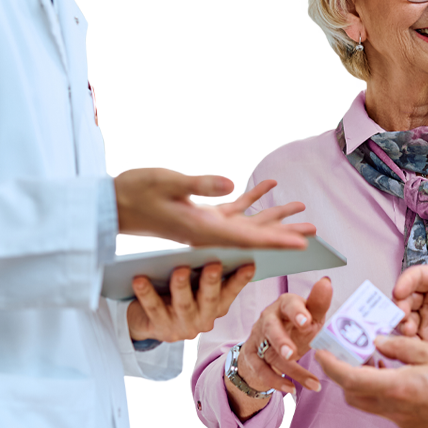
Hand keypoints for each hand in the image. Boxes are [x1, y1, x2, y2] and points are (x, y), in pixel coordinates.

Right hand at [113, 169, 315, 248]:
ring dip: (273, 216)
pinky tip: (268, 185)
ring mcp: (205, 225)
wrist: (112, 204)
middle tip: (315, 233)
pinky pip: (232, 209)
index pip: (247, 238)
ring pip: (247, 223)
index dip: (275, 241)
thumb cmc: (136, 191)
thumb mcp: (167, 182)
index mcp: (203, 229)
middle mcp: (208, 232)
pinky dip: (251, 198)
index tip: (300, 245)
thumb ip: (198, 184)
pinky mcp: (200, 216)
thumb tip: (229, 184)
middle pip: (254, 236)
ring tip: (301, 210)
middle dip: (284, 233)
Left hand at [127, 262, 254, 343]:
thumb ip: (206, 273)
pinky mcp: (160, 328)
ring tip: (179, 269)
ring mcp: (182, 326)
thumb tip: (214, 242)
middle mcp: (204, 318)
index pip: (231, 291)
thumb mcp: (196, 287)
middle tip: (213, 264)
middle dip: (211, 281)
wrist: (148, 322)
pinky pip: (153, 308)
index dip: (240, 279)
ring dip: (182, 286)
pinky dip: (146, 293)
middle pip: (209, 299)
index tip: (249, 264)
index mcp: (216, 307)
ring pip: (183, 304)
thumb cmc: (176, 296)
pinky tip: (140, 279)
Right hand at [226, 279, 333, 419]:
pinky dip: (276, 381)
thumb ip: (318, 303)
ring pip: (269, 353)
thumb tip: (326, 282)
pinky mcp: (252, 357)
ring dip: (290, 368)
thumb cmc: (294, 327)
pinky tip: (292, 389)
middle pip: (271, 328)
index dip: (297, 312)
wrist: (270, 347)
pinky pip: (261, 370)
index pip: (288, 304)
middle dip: (281, 340)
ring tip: (309, 381)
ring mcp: (258, 339)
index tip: (307, 322)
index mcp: (284, 305)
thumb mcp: (309, 316)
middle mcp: (268, 319)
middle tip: (292, 352)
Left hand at [314, 334, 427, 427]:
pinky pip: (384, 408)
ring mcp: (400, 419)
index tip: (320, 353)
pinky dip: (378, 391)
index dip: (331, 366)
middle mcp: (393, 408)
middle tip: (348, 353)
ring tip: (373, 360)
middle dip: (343, 375)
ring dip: (361, 384)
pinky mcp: (410, 423)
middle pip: (352, 395)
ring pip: (367, 403)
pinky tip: (392, 374)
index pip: (349, 379)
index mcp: (395, 387)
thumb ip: (398, 345)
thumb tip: (377, 342)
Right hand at [392, 264, 427, 363]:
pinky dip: (406, 342)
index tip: (400, 291)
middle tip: (402, 314)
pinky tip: (412, 343)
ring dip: (400, 323)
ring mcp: (427, 321)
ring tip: (409, 330)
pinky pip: (411, 341)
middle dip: (399, 304)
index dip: (405, 282)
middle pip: (404, 298)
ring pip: (404, 319)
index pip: (416, 277)